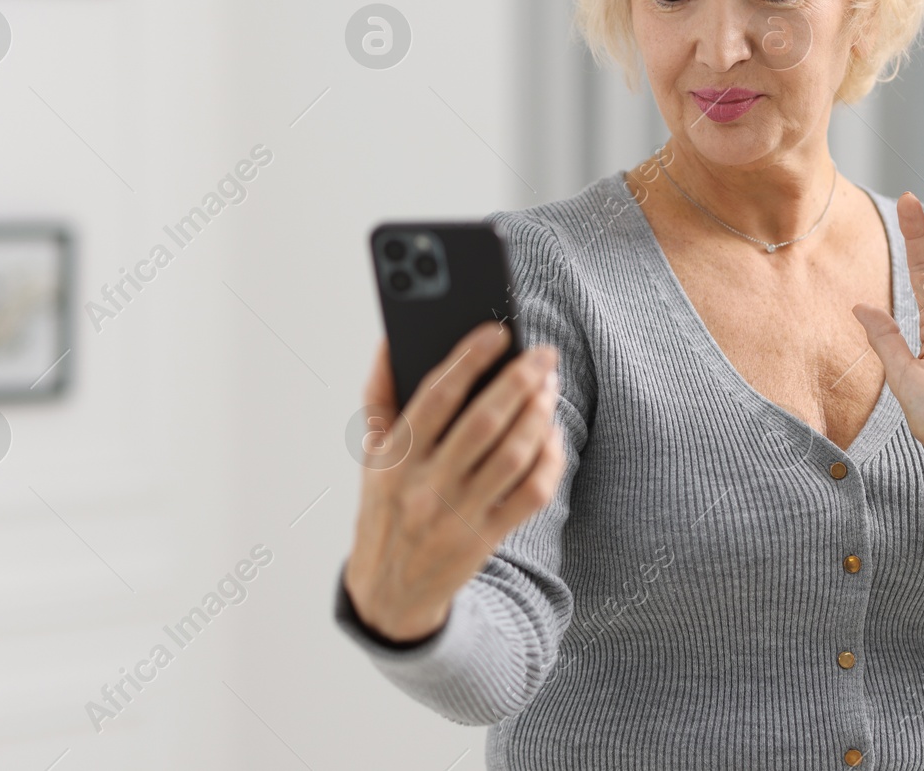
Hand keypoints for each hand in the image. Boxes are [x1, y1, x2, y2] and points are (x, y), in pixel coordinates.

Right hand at [342, 323, 566, 642]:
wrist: (388, 593)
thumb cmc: (385, 506)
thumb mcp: (372, 454)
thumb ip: (380, 394)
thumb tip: (392, 338)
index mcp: (393, 458)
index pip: (435, 398)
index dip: (468, 360)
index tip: (498, 332)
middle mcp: (424, 487)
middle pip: (482, 424)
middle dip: (519, 382)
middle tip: (543, 354)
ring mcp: (457, 516)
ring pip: (512, 456)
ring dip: (538, 415)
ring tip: (549, 387)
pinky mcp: (485, 539)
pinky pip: (529, 494)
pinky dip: (548, 460)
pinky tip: (551, 435)